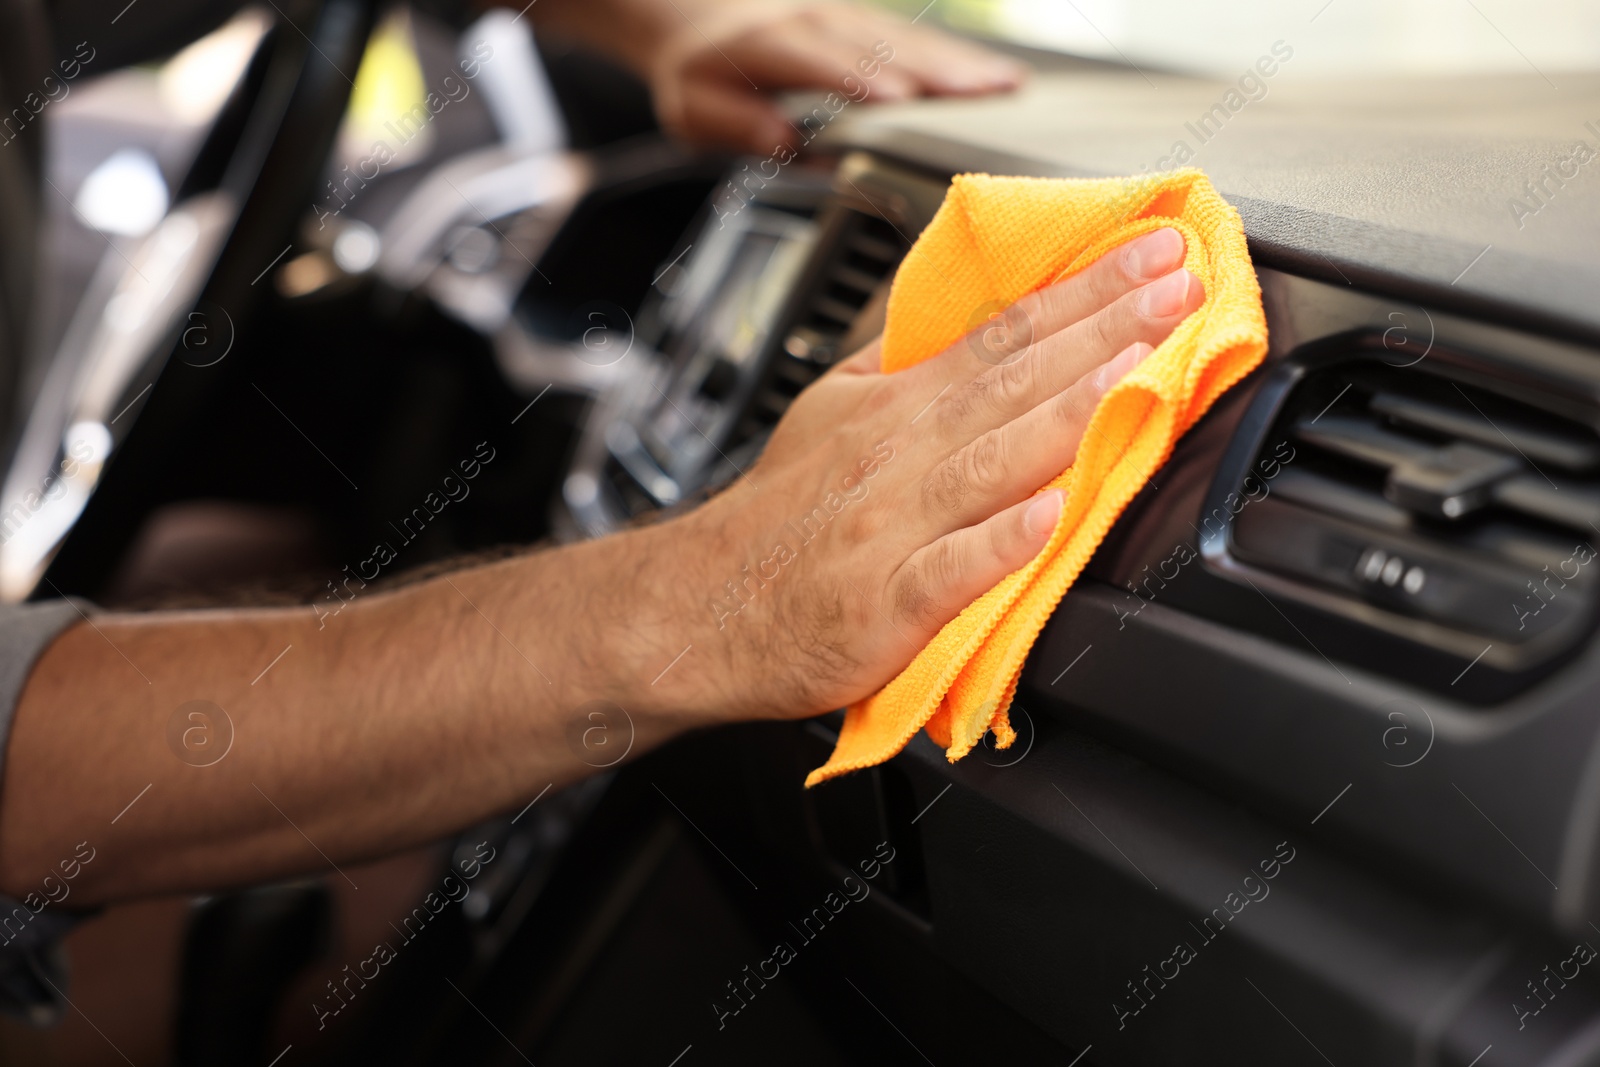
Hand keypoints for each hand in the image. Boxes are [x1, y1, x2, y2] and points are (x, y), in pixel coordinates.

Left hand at [645, 1, 1026, 151]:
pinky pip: (917, 38)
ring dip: (960, 64)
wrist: (694, 16)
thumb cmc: (698, 73)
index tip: (900, 100)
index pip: (822, 61)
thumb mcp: (695, 109)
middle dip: (935, 72)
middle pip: (884, 49)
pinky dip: (958, 57)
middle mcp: (816, 24)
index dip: (861, 79)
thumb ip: (737, 125)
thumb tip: (782, 143)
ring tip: (1007, 86)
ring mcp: (847, 20)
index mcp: (771, 46)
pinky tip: (998, 73)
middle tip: (986, 95)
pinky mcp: (867, 25)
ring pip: (910, 41)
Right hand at [664, 227, 1202, 719]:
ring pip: (991, 459)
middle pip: (1011, 380)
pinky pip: (948, 568)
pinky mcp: (884, 603)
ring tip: (1135, 370)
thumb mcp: (826, 412)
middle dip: (1102, 327)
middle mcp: (898, 455)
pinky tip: (1049, 513)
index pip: (1000, 334)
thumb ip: (896, 367)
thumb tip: (959, 324)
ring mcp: (892, 527)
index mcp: (893, 407)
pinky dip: (999, 541)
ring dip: (1067, 410)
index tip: (1149, 254)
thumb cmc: (774, 517)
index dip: (1080, 291)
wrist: (700, 609)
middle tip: (1176, 284)